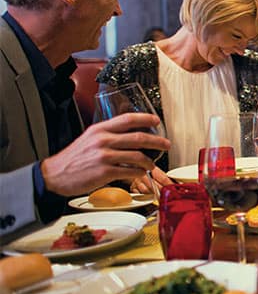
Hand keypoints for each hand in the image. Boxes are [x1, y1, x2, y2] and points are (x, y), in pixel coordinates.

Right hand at [40, 113, 169, 196]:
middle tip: (166, 144)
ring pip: (137, 156)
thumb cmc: (74, 158)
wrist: (55, 175)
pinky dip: (139, 173)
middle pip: (138, 137)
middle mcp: (103, 140)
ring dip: (149, 161)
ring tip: (152, 164)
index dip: (145, 118)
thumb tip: (130, 135)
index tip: (157, 121)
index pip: (127, 119)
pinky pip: (130, 171)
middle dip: (157, 141)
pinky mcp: (105, 172)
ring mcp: (104, 156)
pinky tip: (141, 173)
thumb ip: (108, 135)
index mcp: (100, 129)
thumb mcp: (89, 138)